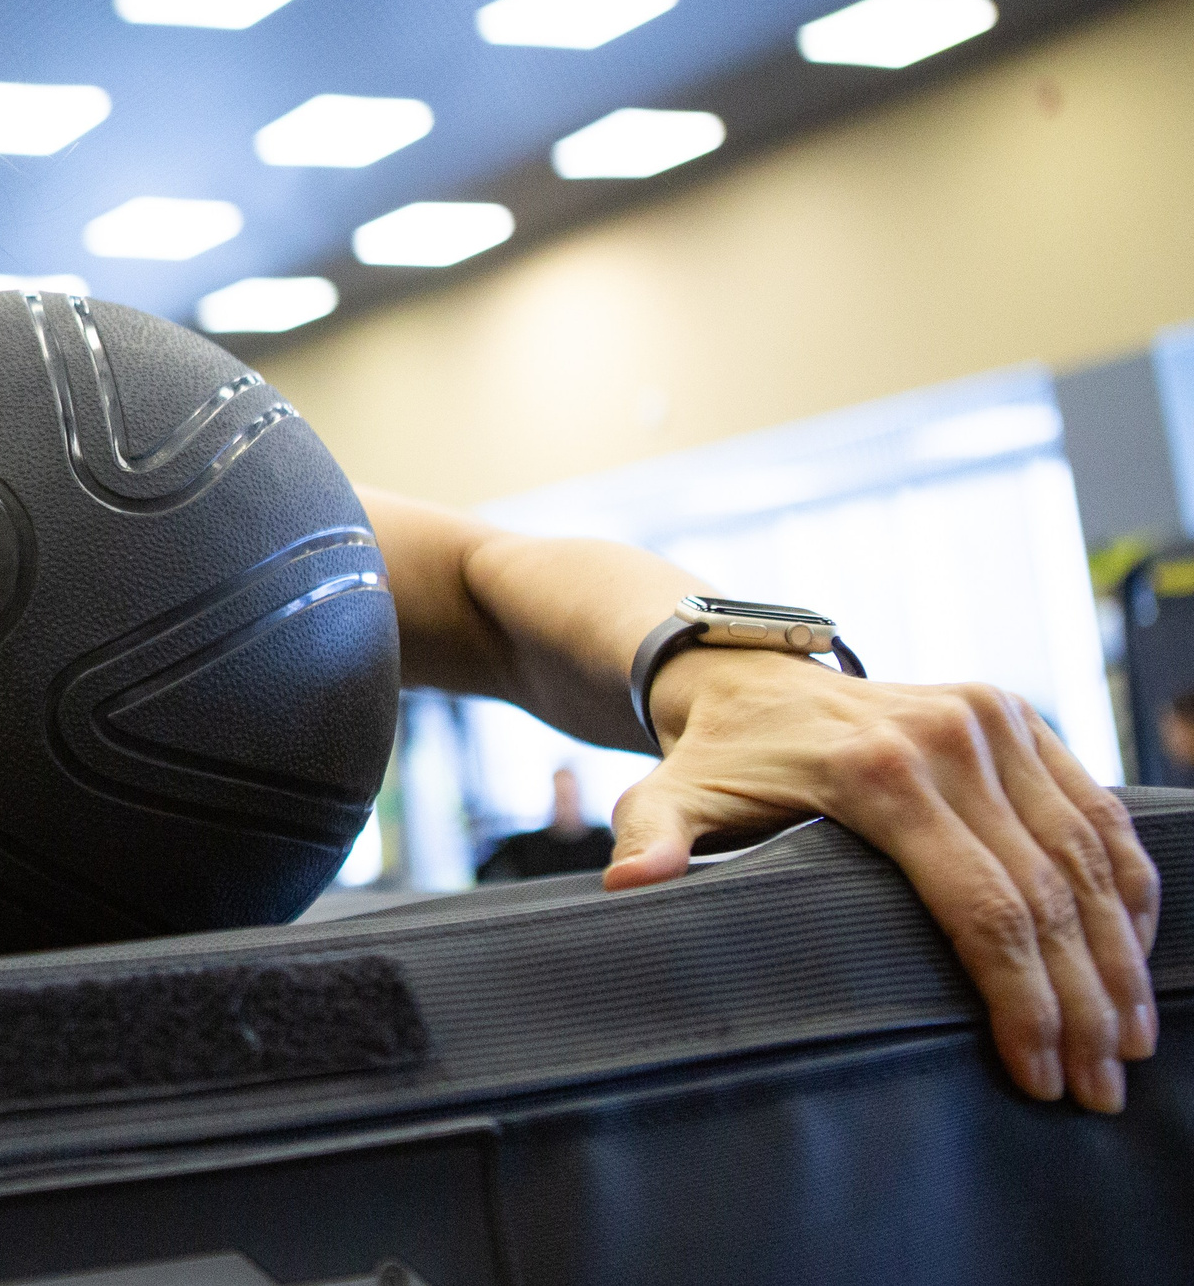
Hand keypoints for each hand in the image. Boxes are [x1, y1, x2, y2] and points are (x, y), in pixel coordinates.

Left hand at [607, 649, 1160, 1112]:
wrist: (744, 673)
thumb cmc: (714, 759)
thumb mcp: (668, 797)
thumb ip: (652, 840)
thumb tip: (629, 885)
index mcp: (876, 771)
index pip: (979, 904)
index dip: (1019, 999)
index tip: (1038, 1073)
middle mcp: (949, 738)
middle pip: (1045, 893)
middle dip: (1080, 1001)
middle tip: (1099, 1087)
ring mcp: (991, 720)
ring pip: (1087, 855)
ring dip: (1118, 955)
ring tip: (1126, 1043)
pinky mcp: (1016, 715)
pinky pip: (1095, 811)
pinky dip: (1126, 887)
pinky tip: (1132, 955)